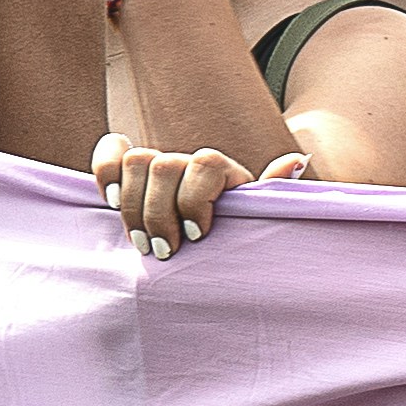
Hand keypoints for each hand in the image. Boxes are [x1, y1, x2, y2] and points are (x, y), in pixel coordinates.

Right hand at [89, 134, 291, 254]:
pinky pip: (112, 154)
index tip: (198, 237)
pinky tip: (112, 203)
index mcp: (223, 170)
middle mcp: (189, 162)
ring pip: (136, 159)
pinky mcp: (131, 176)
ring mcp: (159, 165)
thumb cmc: (238, 231)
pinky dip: (106, 172)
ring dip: (133, 204)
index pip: (206, 163)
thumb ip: (274, 191)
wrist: (215, 242)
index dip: (195, 200)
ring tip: (141, 241)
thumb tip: (298, 158)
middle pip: (166, 164)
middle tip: (164, 250)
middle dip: (159, 212)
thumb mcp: (260, 216)